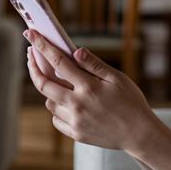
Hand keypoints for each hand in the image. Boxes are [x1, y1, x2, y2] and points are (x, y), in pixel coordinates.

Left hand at [25, 29, 159, 152]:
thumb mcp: (117, 78)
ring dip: (49, 90)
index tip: (31, 34)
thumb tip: (75, 51)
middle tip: (31, 56)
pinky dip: (58, 110)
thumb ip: (94, 64)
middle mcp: (77, 104)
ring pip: (49, 102)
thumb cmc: (131, 102)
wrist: (139, 134)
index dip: (42, 46)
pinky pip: (56, 119)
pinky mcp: (76, 134)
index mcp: (88, 86)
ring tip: (57, 82)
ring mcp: (75, 121)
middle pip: (43, 84)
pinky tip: (67, 103)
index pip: (58, 62)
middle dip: (33, 68)